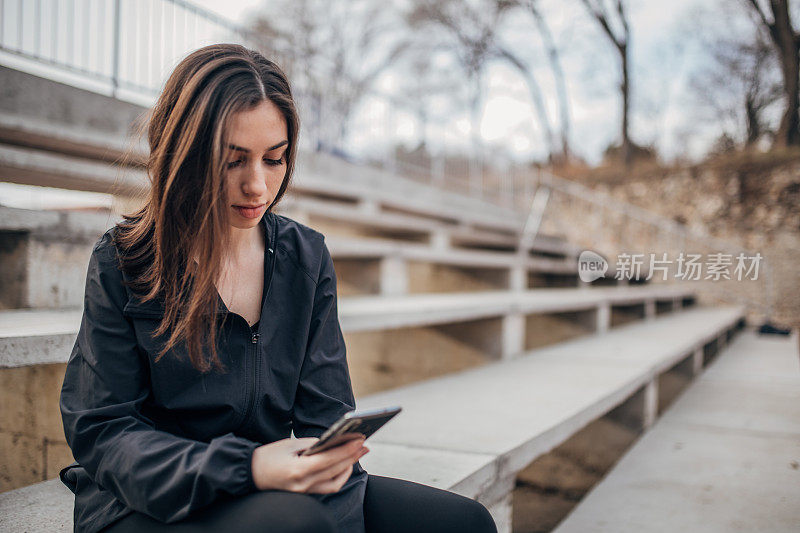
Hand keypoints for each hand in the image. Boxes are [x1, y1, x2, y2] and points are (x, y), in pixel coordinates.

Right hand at [251, 437, 368, 493]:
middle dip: (352, 457)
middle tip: (364, 445)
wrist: (250, 473)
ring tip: (358, 454)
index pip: (329, 459)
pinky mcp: (305, 494)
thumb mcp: (289, 444)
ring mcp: (305, 491)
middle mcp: (303, 484)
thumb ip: (312, 444)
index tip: (359, 440)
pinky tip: (345, 465)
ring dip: (348, 467)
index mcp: (298, 470)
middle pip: (335, 471)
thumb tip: (332, 442)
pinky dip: (338, 476)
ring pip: (334, 482)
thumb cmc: (267, 456)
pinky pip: (327, 487)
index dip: (346, 450)